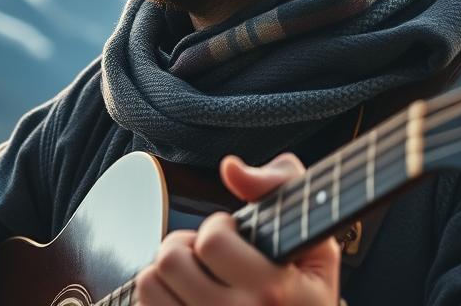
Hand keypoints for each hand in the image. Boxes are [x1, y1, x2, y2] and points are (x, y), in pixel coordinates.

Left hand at [135, 152, 340, 304]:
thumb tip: (231, 168)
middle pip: (172, 259)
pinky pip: (145, 303)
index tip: (236, 237)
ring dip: (171, 271)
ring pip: (150, 281)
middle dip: (188, 245)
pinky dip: (160, 293)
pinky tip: (187, 296)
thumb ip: (278, 187)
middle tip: (211, 256)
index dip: (220, 228)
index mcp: (272, 291)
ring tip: (198, 276)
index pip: (212, 241)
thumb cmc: (308, 293)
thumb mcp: (314, 241)